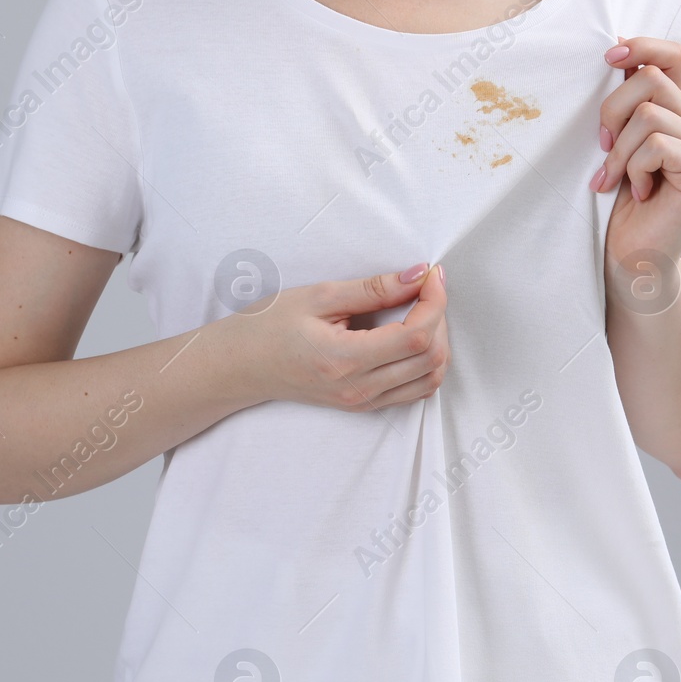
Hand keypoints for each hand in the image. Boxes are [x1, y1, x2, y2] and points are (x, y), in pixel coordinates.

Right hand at [225, 262, 449, 410]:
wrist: (241, 366)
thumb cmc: (269, 327)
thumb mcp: (319, 296)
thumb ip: (372, 288)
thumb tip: (416, 276)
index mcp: (345, 361)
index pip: (415, 336)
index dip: (435, 301)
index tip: (431, 275)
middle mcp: (359, 389)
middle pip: (431, 359)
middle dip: (439, 318)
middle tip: (423, 289)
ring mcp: (364, 402)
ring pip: (430, 379)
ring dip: (437, 342)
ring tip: (419, 311)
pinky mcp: (365, 405)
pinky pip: (415, 390)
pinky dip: (426, 362)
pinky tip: (411, 336)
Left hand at [592, 37, 680, 264]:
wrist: (631, 257)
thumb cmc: (618, 206)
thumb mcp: (614, 146)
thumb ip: (621, 106)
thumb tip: (611, 53)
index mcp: (674, 112)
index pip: (672, 54)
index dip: (641, 46)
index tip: (607, 57)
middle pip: (651, 78)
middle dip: (612, 110)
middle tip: (602, 149)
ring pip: (649, 113)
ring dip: (620, 150)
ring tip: (614, 179)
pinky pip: (658, 145)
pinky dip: (636, 169)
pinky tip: (639, 193)